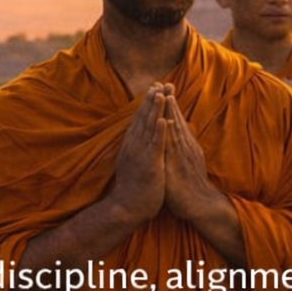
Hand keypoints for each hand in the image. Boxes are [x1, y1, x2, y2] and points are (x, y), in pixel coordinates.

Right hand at [108, 83, 167, 224]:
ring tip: (161, 93)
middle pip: (144, 119)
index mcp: (131, 145)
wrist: (126, 208)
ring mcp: (141, 155)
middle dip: (152, 100)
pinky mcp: (150, 165)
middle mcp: (134, 146)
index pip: (139, 119)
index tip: (154, 88)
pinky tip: (165, 120)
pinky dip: (160, 132)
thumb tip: (138, 137)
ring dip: (156, 110)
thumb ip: (135, 148)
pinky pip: (156, 146)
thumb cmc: (133, 188)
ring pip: (150, 128)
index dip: (147, 103)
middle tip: (160, 82)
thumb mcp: (132, 163)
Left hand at [161, 93, 216, 222]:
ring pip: (175, 129)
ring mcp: (183, 156)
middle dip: (170, 101)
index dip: (170, 105)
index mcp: (185, 146)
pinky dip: (170, 133)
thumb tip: (176, 137)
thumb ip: (181, 150)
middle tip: (165, 82)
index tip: (164, 88)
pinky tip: (167, 123)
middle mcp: (185, 147)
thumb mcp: (186, 163)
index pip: (176, 121)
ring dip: (170, 112)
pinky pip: (174, 147)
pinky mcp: (180, 166)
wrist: (202, 206)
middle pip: (176, 120)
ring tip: (165, 95)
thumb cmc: (191, 187)